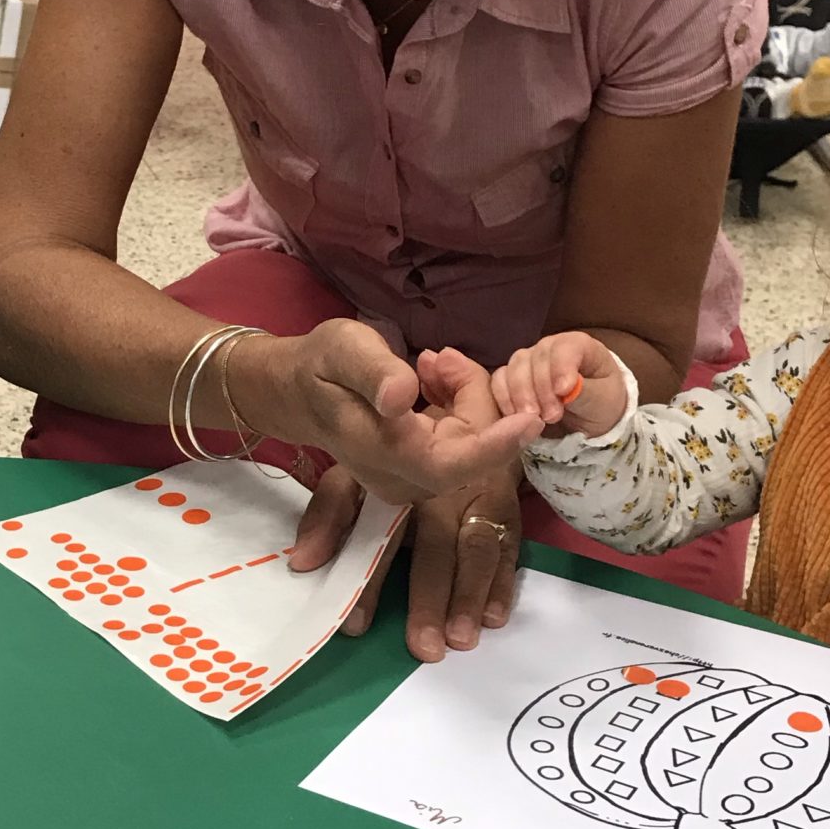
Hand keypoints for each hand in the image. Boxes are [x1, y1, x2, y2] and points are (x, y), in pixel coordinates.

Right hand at [231, 320, 537, 508]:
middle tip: (438, 356)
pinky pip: (463, 440)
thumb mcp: (342, 350)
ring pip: (472, 442)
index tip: (531, 419)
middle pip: (472, 447)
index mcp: (385, 453)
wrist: (298, 392)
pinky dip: (459, 405)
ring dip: (465, 398)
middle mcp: (404, 477)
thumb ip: (374, 373)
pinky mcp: (424, 469)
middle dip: (472, 396)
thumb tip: (402, 396)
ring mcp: (415, 478)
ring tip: (428, 362)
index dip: (495, 446)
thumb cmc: (320, 366)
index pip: (451, 464)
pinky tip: (429, 379)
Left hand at [287, 463, 521, 657]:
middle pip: (436, 548)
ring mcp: (481, 499)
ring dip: (469, 596)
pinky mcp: (509, 512)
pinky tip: (494, 618)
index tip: (359, 624)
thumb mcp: (357, 476)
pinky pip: (510, 549)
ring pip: (476, 550)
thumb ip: (329, 515)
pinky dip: (503, 585)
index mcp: (400, 483)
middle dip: (431, 600)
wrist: (464, 421)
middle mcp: (443, 491)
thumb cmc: (399, 460)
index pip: (382, 534)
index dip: (370, 579)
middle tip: (425, 648)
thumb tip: (303, 563)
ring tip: (461, 639)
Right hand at [486, 332, 626, 437]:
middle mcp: (550, 349)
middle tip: (552, 416)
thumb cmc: (602, 405)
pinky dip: (504, 399)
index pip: (565, 347)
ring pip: (514, 367)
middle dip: (541, 389)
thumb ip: (585, 391)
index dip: (561, 367)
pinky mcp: (513, 379)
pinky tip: (515, 417)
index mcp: (579, 346)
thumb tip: (565, 389)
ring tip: (534, 419)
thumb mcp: (603, 401)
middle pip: (535, 357)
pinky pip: (498, 381)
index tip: (563, 392)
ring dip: (521, 395)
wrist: (590, 422)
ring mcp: (529, 362)